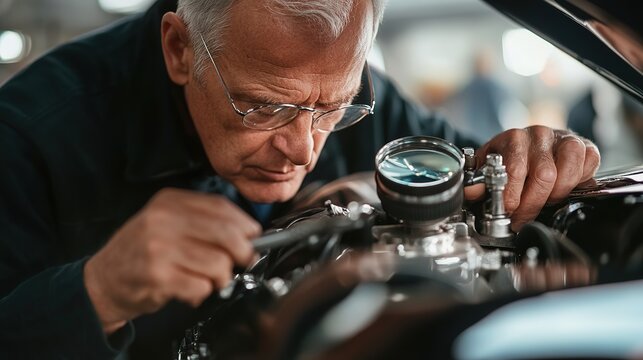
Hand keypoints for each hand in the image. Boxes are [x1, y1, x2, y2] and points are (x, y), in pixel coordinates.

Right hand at [84, 188, 260, 333]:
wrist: (102, 281)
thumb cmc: (142, 253)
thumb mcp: (166, 222)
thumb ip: (202, 222)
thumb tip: (249, 233)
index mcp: (169, 202)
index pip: (221, 207)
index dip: (245, 224)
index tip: (254, 236)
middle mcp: (163, 220)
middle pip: (227, 234)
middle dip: (243, 252)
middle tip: (242, 262)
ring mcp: (159, 248)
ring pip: (219, 263)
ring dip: (220, 278)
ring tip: (206, 279)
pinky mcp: (158, 276)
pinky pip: (202, 286)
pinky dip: (202, 293)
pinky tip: (189, 289)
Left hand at [465, 126, 599, 229]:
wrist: (533, 146)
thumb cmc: (511, 159)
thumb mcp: (489, 169)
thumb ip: (479, 181)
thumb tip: (470, 191)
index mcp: (512, 138)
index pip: (515, 169)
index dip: (512, 197)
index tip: (508, 212)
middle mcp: (539, 134)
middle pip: (543, 175)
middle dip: (533, 203)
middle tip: (524, 216)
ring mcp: (564, 138)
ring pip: (567, 172)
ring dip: (556, 194)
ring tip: (544, 202)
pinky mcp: (585, 146)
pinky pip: (588, 166)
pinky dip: (577, 183)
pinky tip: (564, 188)